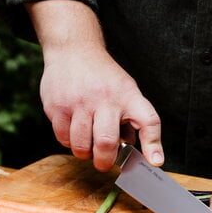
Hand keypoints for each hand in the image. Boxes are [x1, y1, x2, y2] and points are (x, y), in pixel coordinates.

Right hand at [39, 43, 163, 171]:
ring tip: (87, 144)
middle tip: (103, 162)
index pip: (148, 121)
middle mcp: (104, 98)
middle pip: (106, 142)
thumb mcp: (126, 91)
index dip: (153, 144)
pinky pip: (63, 138)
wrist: (73, 50)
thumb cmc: (103, 77)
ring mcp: (78, 102)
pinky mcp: (57, 106)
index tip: (154, 161)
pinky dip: (68, 142)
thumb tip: (130, 150)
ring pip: (81, 145)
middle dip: (104, 161)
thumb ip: (131, 120)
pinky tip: (73, 131)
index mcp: (127, 96)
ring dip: (84, 153)